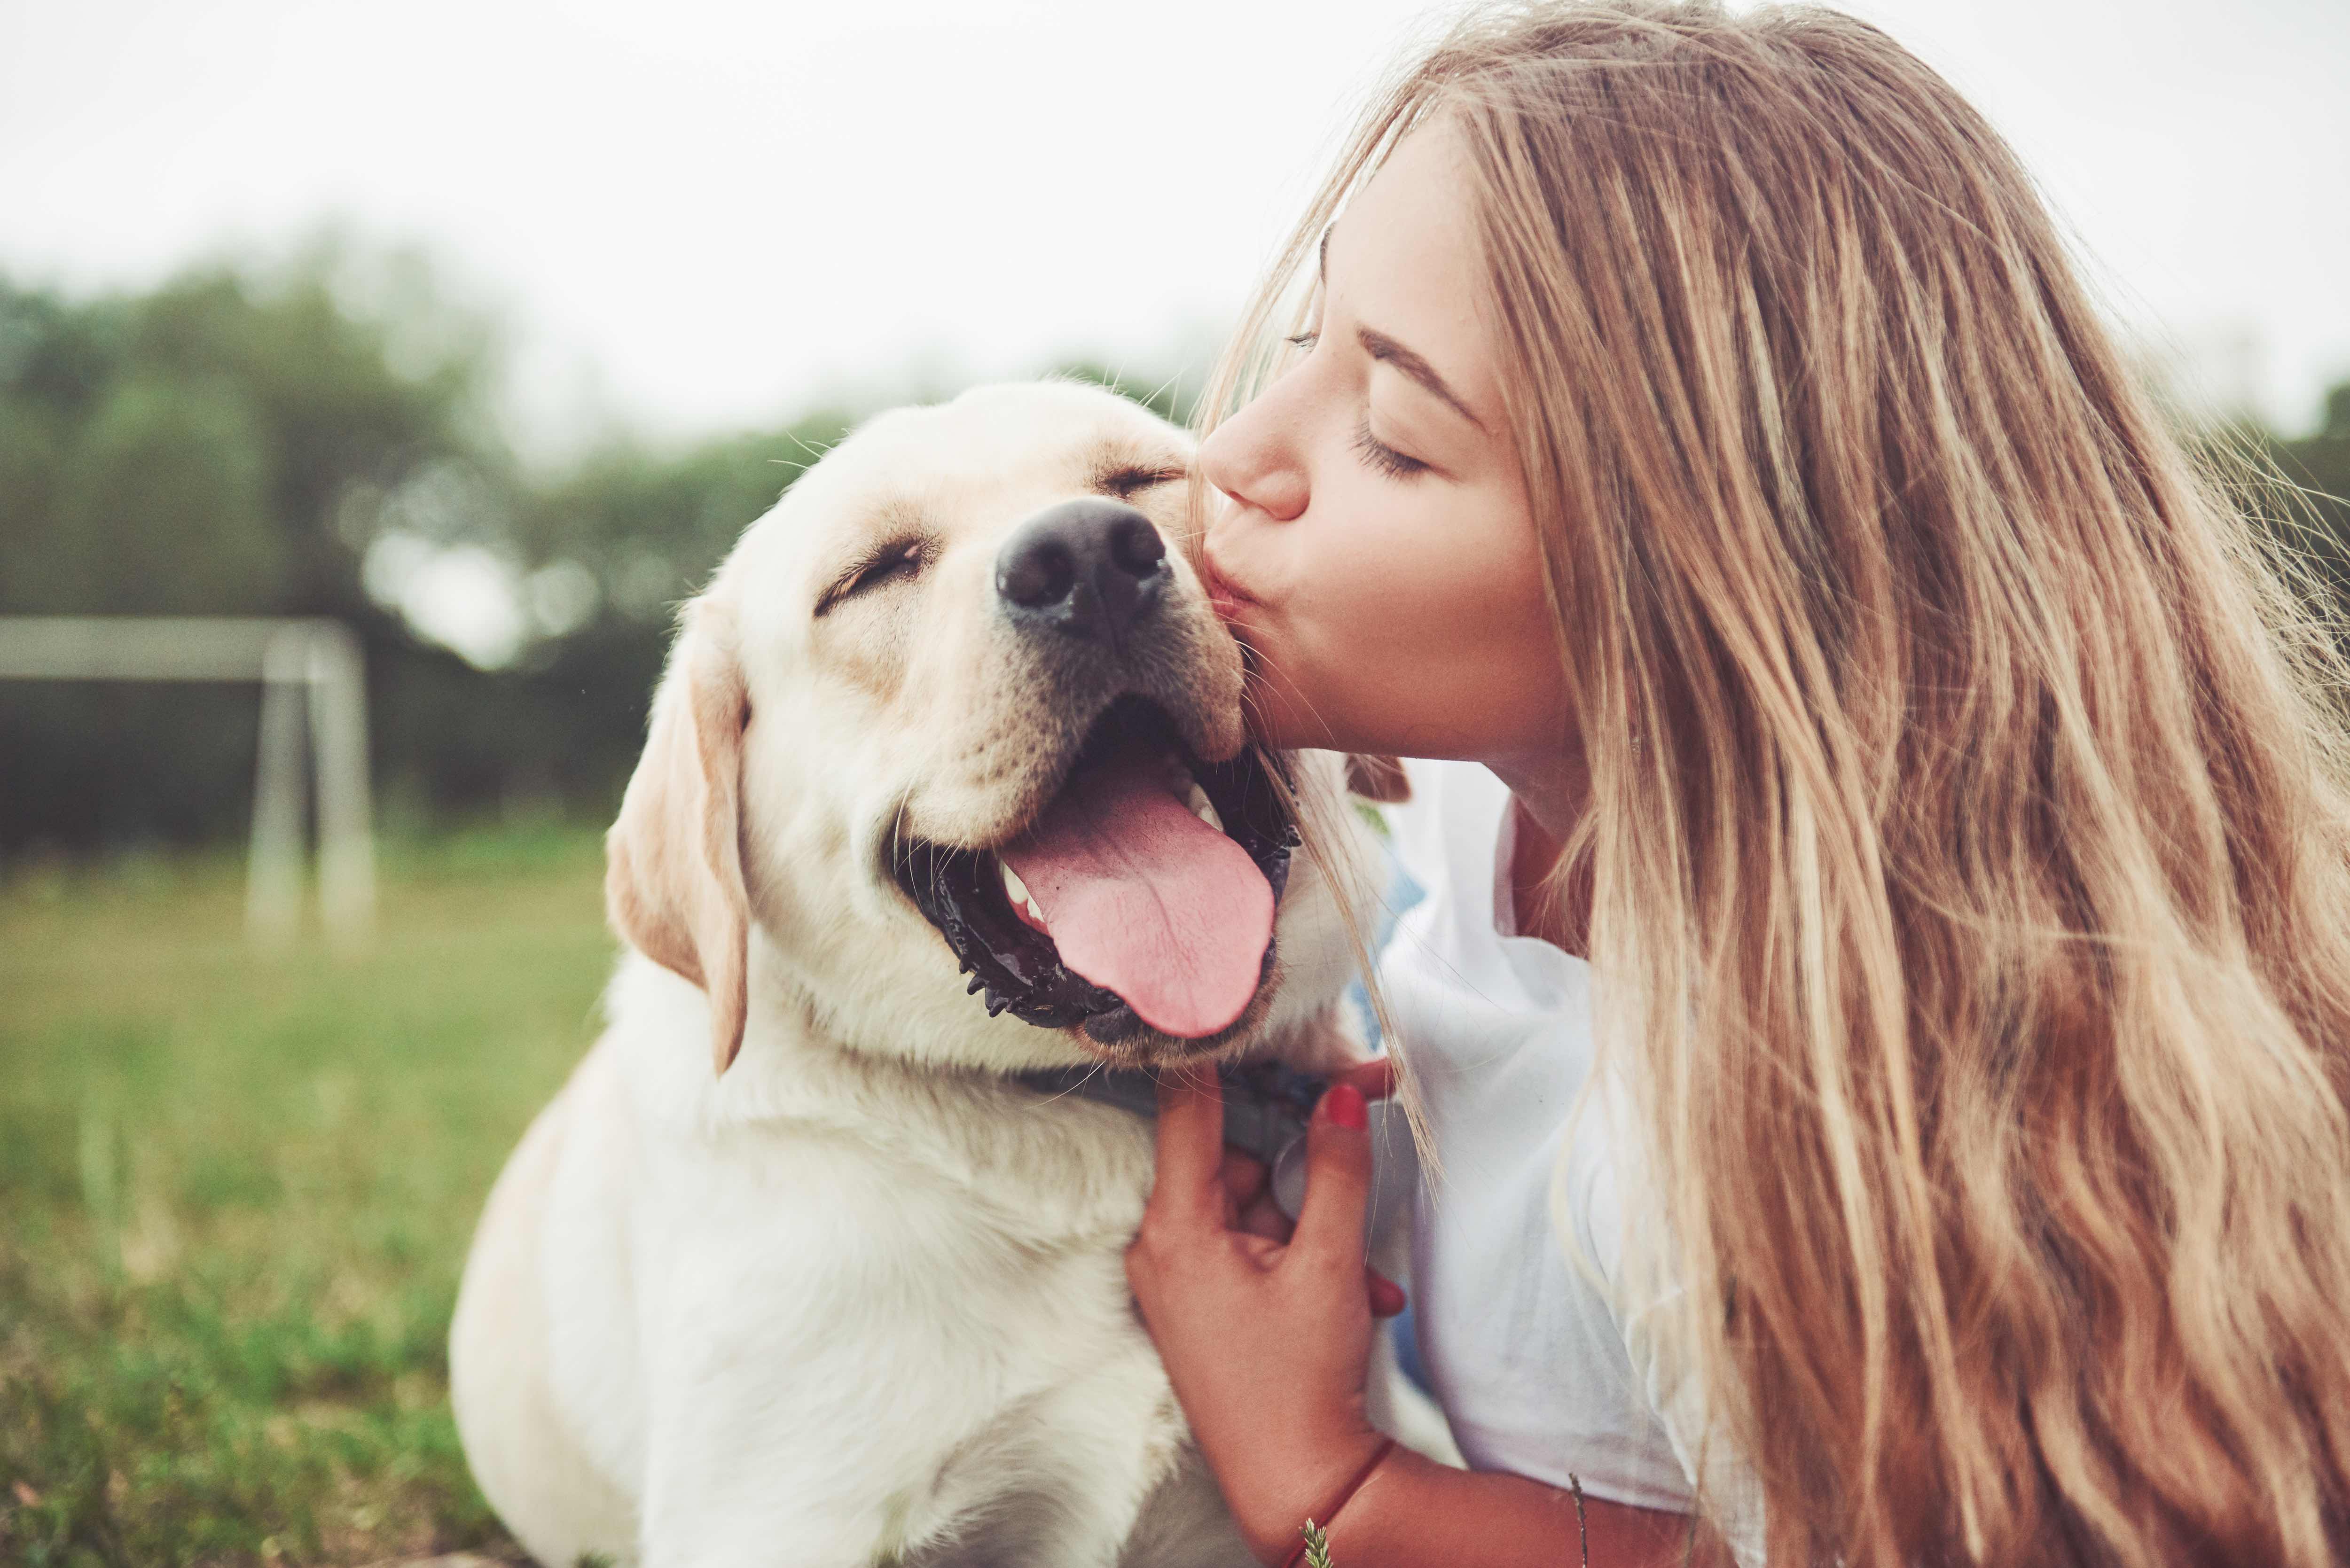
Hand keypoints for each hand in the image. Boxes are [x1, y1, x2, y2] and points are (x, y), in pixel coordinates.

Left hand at [1126, 1060, 1405, 1563]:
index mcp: (1175, 1229)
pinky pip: (1256, 1254)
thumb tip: (1340, 1095)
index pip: (1187, 1109)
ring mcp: (1181, 1281)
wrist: (1302, 1488)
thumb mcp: (1328, 1264)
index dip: (1223, 1055)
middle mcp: (1163, 1249)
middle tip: (1362, 1139)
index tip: (1243, 1009)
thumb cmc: (1300, 1382)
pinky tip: (1358, 1297)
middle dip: (1302, 1171)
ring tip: (1364, 1278)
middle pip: (1233, 1161)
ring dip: (1317, 1230)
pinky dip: (1307, 1265)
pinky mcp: (1206, 1306)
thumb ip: (1333, 1171)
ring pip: (1255, 1211)